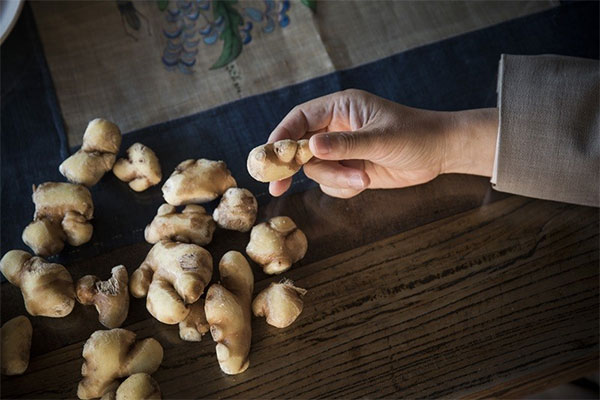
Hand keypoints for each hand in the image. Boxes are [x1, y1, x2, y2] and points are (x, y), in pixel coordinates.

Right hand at [268, 89, 497, 197]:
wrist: (441, 153)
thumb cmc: (415, 135)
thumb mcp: (380, 138)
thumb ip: (345, 144)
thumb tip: (310, 146)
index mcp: (340, 108)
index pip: (299, 119)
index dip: (280, 137)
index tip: (267, 158)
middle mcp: (336, 128)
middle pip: (300, 148)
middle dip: (296, 167)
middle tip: (278, 187)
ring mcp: (342, 151)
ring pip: (316, 170)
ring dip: (334, 179)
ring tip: (361, 179)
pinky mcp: (349, 169)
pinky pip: (330, 184)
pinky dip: (342, 188)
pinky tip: (364, 183)